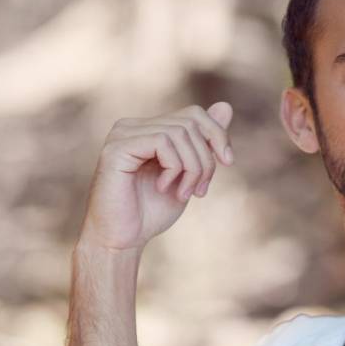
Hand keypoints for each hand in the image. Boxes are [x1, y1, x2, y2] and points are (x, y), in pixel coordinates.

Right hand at [80, 102, 234, 251]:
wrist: (121, 240)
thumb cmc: (150, 213)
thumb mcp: (188, 175)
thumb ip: (203, 144)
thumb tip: (227, 105)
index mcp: (147, 130)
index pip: (194, 114)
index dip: (217, 134)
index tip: (227, 163)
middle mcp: (132, 126)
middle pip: (190, 122)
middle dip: (205, 158)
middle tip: (200, 191)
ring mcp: (122, 134)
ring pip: (180, 132)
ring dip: (192, 168)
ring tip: (184, 194)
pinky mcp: (117, 147)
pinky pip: (162, 142)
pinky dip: (174, 168)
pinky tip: (164, 188)